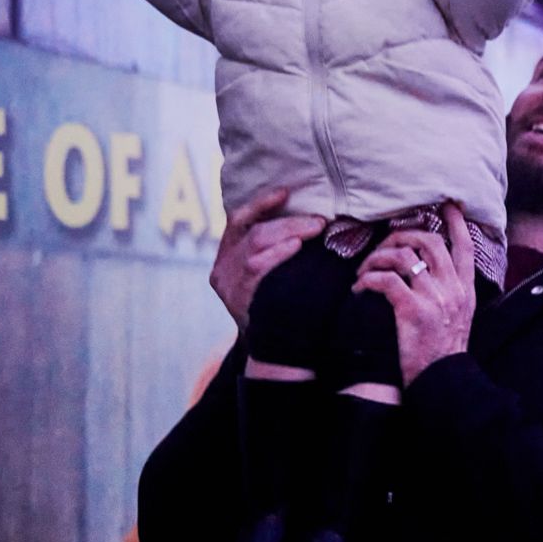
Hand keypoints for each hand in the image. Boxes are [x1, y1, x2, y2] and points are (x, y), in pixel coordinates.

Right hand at [210, 187, 325, 330]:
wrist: (272, 349)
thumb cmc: (278, 303)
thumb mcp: (269, 274)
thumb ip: (276, 248)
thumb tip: (314, 220)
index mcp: (227, 255)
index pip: (239, 220)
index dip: (261, 204)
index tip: (285, 192)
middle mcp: (222, 267)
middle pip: (253, 232)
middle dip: (288, 222)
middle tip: (319, 221)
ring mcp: (228, 285)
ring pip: (255, 246)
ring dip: (289, 232)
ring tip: (314, 228)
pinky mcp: (237, 299)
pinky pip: (257, 269)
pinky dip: (277, 254)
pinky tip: (296, 246)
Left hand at [352, 202, 476, 383]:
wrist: (443, 381)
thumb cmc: (443, 352)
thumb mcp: (460, 318)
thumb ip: (451, 292)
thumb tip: (433, 271)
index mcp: (465, 289)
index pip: (464, 246)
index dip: (455, 222)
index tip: (447, 204)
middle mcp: (453, 288)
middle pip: (429, 241)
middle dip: (402, 235)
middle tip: (385, 243)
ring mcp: (434, 298)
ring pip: (403, 256)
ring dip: (377, 258)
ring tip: (364, 271)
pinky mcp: (413, 310)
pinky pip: (385, 280)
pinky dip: (367, 280)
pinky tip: (359, 289)